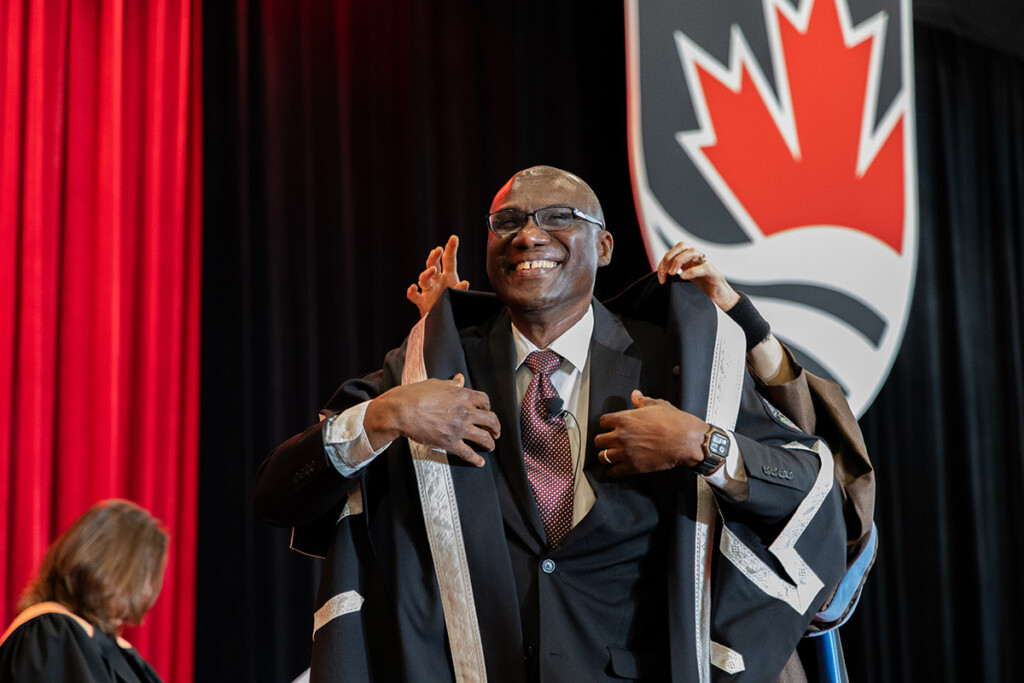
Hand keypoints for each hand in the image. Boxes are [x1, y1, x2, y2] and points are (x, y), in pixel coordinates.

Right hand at [364, 373, 499, 466]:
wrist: (401, 411)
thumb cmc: (416, 395)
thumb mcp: (437, 384)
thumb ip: (452, 384)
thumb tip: (459, 379)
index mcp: (463, 396)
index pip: (485, 401)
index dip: (487, 407)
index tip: (486, 411)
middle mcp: (465, 412)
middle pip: (491, 420)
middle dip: (495, 427)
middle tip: (496, 431)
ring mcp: (459, 429)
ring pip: (484, 438)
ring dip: (490, 443)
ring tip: (490, 446)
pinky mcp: (450, 443)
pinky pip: (468, 453)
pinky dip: (476, 460)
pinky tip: (480, 462)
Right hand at [407, 234, 469, 317]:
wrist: (445, 320)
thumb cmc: (454, 304)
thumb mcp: (460, 295)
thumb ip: (461, 290)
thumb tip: (465, 283)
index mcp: (448, 276)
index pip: (449, 260)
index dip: (451, 248)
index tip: (454, 238)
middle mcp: (436, 280)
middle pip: (433, 264)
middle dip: (434, 256)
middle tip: (438, 250)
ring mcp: (428, 290)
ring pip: (424, 278)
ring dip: (428, 273)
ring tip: (433, 270)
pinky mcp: (422, 302)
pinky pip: (414, 296)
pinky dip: (412, 291)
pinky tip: (413, 287)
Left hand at [594, 390, 706, 476]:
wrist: (686, 441)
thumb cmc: (674, 423)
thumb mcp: (658, 405)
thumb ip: (642, 401)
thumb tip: (636, 395)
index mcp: (625, 419)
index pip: (603, 421)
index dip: (606, 424)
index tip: (609, 426)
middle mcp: (621, 436)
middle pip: (598, 440)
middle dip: (602, 441)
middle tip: (607, 442)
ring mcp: (626, 452)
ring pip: (603, 457)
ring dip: (605, 456)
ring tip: (609, 456)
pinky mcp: (633, 466)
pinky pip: (614, 471)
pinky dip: (613, 471)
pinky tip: (615, 469)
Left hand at [656, 242, 739, 311]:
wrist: (721, 297)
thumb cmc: (704, 288)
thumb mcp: (686, 280)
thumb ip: (676, 274)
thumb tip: (661, 275)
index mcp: (690, 259)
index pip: (674, 251)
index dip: (664, 262)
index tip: (661, 277)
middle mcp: (698, 259)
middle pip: (682, 246)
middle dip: (670, 257)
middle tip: (666, 272)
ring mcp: (707, 264)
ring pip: (692, 252)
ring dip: (678, 261)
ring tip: (673, 274)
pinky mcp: (715, 274)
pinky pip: (705, 267)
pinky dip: (692, 271)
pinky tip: (684, 277)